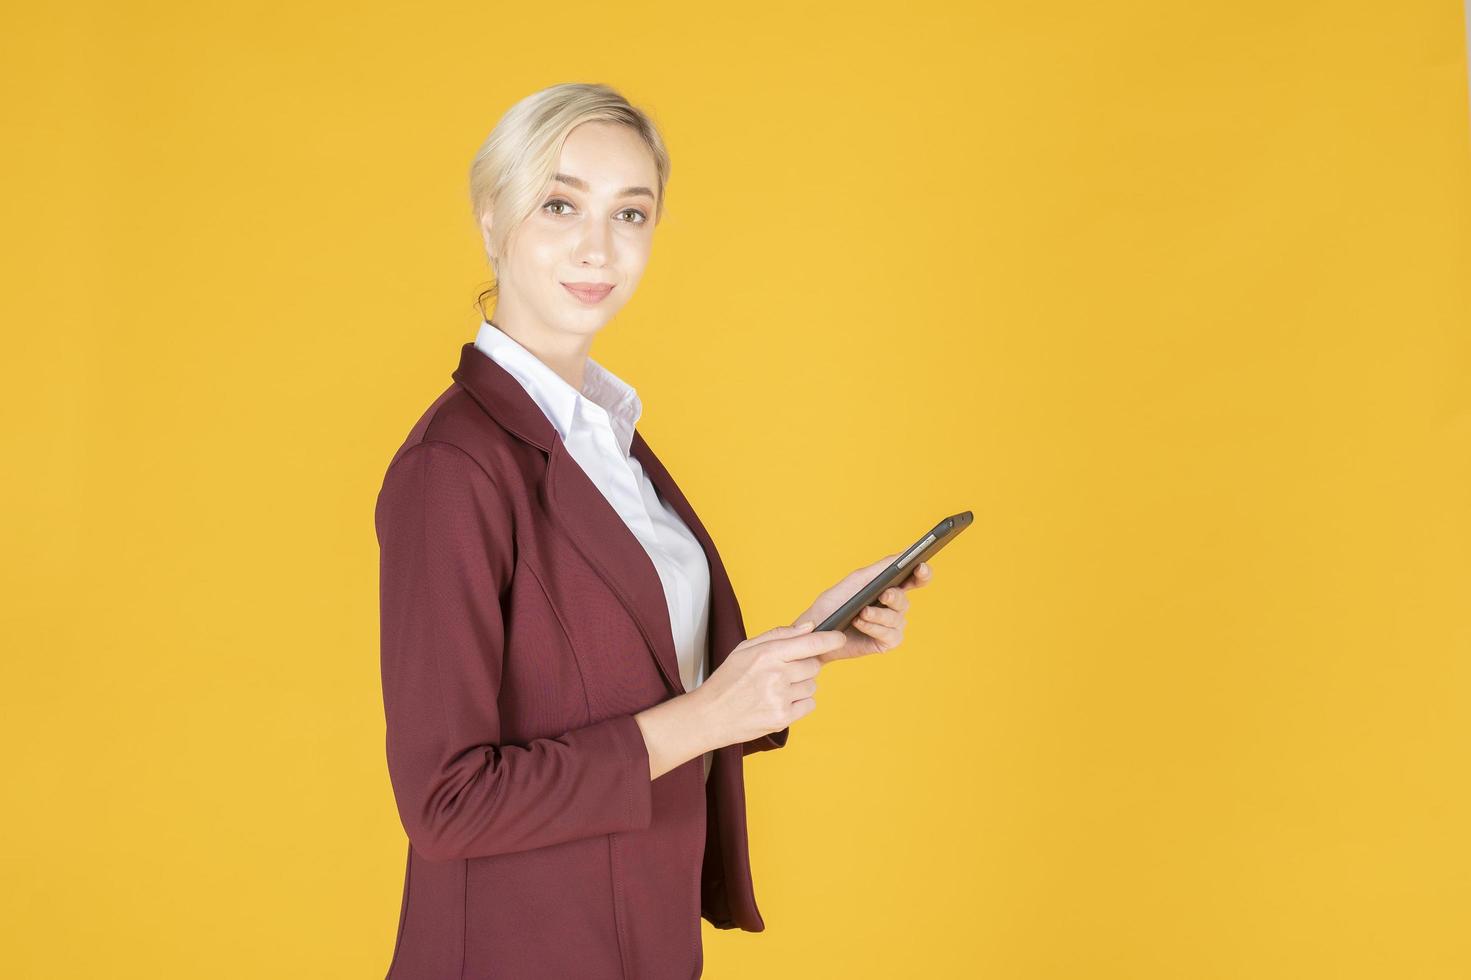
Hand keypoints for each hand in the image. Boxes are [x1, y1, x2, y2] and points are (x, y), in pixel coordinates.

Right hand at [695, 622, 846, 746]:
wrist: (711, 715)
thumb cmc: (728, 680)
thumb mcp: (745, 648)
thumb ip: (779, 635)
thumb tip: (809, 627)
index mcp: (767, 654)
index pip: (810, 643)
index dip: (830, 639)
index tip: (839, 638)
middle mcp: (776, 675)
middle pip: (814, 665)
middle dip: (803, 667)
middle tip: (782, 672)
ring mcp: (781, 698)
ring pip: (812, 686)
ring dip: (800, 686)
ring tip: (776, 689)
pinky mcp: (783, 718)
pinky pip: (809, 705)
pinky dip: (799, 703)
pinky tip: (779, 702)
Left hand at [793, 554, 933, 664]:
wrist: (817, 632)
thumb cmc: (835, 603)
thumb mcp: (857, 580)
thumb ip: (882, 567)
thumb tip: (905, 553)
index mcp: (890, 588)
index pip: (915, 579)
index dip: (923, 573)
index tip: (921, 566)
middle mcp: (894, 607)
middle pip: (904, 600)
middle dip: (894, 597)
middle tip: (884, 594)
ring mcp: (892, 626)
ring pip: (896, 619)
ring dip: (878, 615)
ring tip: (861, 612)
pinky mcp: (887, 643)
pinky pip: (889, 634)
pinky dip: (874, 628)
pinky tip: (860, 623)